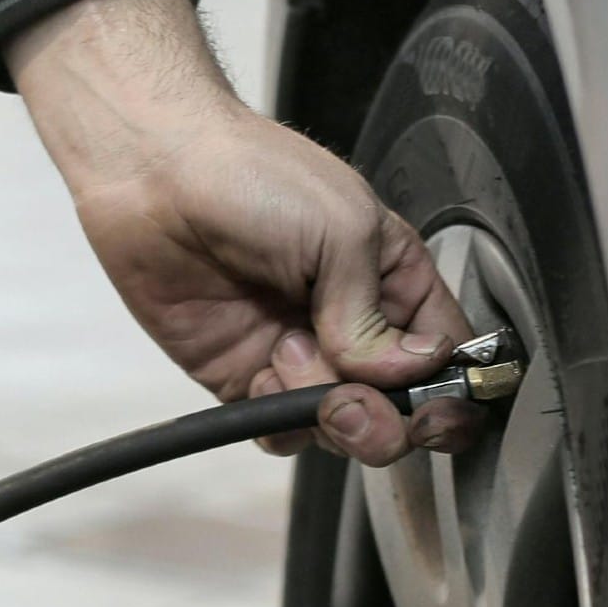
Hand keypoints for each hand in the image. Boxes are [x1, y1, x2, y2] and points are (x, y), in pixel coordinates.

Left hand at [5, 0, 483, 464]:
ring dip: (328, 414)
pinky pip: (284, 432)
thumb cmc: (253, 176)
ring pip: (347, 428)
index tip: (433, 405)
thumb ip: (375, 316)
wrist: (155, 174)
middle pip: (404, 409)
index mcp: (395, 282)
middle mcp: (357, 326)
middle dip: (387, 419)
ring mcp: (303, 356)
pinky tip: (263, 372)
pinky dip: (281, 421)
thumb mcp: (342, 230)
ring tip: (289, 356)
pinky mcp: (247, 378)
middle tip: (353, 398)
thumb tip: (402, 377)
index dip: (452, 392)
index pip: (450, 358)